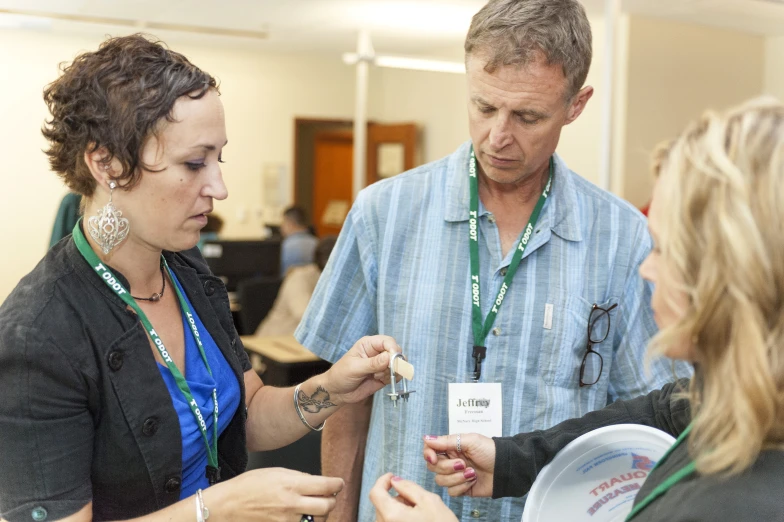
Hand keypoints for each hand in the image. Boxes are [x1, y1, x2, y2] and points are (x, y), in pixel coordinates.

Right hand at [207, 467, 342, 520]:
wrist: (227, 506)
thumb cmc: (246, 487)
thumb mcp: (275, 471)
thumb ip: (298, 476)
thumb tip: (314, 481)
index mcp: (291, 485)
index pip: (326, 486)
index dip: (337, 484)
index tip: (338, 483)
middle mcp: (291, 505)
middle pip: (327, 506)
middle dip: (331, 500)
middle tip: (329, 496)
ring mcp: (287, 521)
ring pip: (316, 520)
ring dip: (319, 514)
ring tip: (314, 507)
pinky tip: (301, 516)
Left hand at [324, 335, 400, 405]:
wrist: (337, 392)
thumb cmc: (341, 375)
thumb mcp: (355, 368)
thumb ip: (372, 363)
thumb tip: (389, 358)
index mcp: (369, 344)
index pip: (388, 341)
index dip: (393, 349)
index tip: (393, 361)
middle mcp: (378, 352)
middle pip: (396, 352)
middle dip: (394, 363)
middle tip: (383, 372)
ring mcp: (382, 364)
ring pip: (399, 364)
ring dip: (392, 372)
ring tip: (378, 377)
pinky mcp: (385, 376)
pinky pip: (397, 375)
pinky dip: (393, 379)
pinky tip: (381, 381)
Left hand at [370, 473, 458, 521]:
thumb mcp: (429, 501)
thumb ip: (408, 487)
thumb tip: (394, 480)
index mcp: (392, 515)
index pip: (375, 493)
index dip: (383, 481)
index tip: (392, 476)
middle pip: (381, 503)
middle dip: (396, 496)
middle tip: (416, 500)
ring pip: (386, 514)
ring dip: (399, 508)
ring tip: (418, 513)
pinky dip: (400, 517)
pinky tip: (415, 520)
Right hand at [423, 433, 494, 497]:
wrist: (505, 469)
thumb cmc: (490, 451)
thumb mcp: (469, 441)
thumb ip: (446, 441)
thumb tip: (426, 438)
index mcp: (450, 447)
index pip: (429, 450)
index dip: (428, 454)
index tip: (434, 457)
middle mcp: (450, 461)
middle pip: (433, 467)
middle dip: (447, 467)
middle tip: (463, 464)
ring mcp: (455, 475)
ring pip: (441, 480)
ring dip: (457, 477)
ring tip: (472, 472)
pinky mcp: (461, 488)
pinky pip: (452, 492)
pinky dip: (462, 486)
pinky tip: (473, 480)